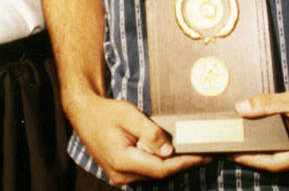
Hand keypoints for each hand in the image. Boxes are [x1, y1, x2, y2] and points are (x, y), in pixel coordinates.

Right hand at [66, 93, 208, 183]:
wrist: (84, 114)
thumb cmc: (106, 112)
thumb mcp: (129, 115)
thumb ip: (150, 133)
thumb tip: (169, 151)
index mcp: (122, 161)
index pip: (161, 168)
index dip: (184, 163)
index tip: (203, 156)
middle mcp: (121, 174)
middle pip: (159, 173)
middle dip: (182, 164)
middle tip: (204, 153)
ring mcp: (120, 176)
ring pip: (153, 174)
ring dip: (171, 164)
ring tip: (191, 153)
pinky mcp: (121, 174)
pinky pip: (145, 171)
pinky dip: (159, 163)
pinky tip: (170, 154)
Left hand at [232, 82, 288, 175]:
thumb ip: (265, 105)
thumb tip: (241, 109)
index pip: (274, 164)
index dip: (251, 159)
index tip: (233, 154)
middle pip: (280, 166)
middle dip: (258, 157)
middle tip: (235, 149)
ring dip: (271, 154)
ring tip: (248, 144)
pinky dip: (284, 150)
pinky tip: (270, 141)